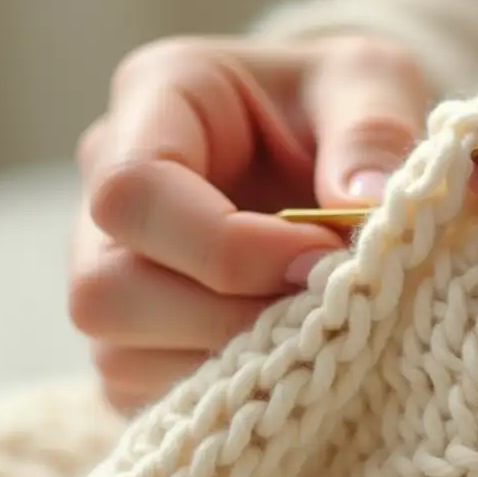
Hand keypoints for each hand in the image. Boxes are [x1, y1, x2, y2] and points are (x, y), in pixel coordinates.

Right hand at [69, 34, 430, 409]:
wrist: (333, 143)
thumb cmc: (344, 102)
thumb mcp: (372, 81)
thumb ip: (373, 130)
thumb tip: (366, 204)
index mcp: (155, 97)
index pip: (135, 190)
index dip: (226, 246)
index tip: (323, 258)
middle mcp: (105, 187)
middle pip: (105, 289)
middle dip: (224, 317)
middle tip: (324, 307)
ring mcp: (108, 267)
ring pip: (118, 353)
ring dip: (229, 363)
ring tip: (317, 335)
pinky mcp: (133, 336)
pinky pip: (143, 395)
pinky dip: (226, 395)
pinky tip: (294, 362)